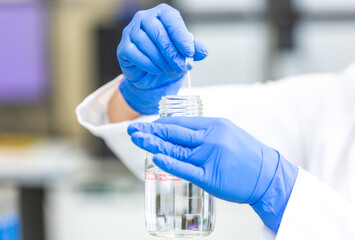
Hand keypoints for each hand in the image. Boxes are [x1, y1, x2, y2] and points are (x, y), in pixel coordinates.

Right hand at [117, 4, 207, 114]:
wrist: (150, 76)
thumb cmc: (167, 59)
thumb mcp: (183, 54)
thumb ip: (194, 50)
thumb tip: (203, 51)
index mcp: (162, 14)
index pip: (172, 20)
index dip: (181, 37)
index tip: (189, 52)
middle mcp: (144, 18)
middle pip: (158, 33)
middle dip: (171, 53)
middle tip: (180, 66)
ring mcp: (131, 31)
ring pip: (146, 45)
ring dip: (161, 60)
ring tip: (169, 69)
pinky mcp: (123, 47)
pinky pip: (136, 55)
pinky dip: (149, 65)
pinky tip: (156, 70)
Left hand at [128, 117, 297, 232]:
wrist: (267, 174)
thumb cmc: (247, 155)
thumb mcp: (227, 133)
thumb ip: (205, 133)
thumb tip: (183, 133)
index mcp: (214, 125)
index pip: (181, 122)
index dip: (162, 124)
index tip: (148, 126)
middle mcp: (210, 138)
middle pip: (175, 132)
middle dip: (151, 131)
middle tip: (133, 130)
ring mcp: (209, 156)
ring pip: (176, 148)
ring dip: (154, 143)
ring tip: (137, 139)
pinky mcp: (210, 176)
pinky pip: (185, 168)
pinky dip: (169, 162)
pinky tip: (155, 156)